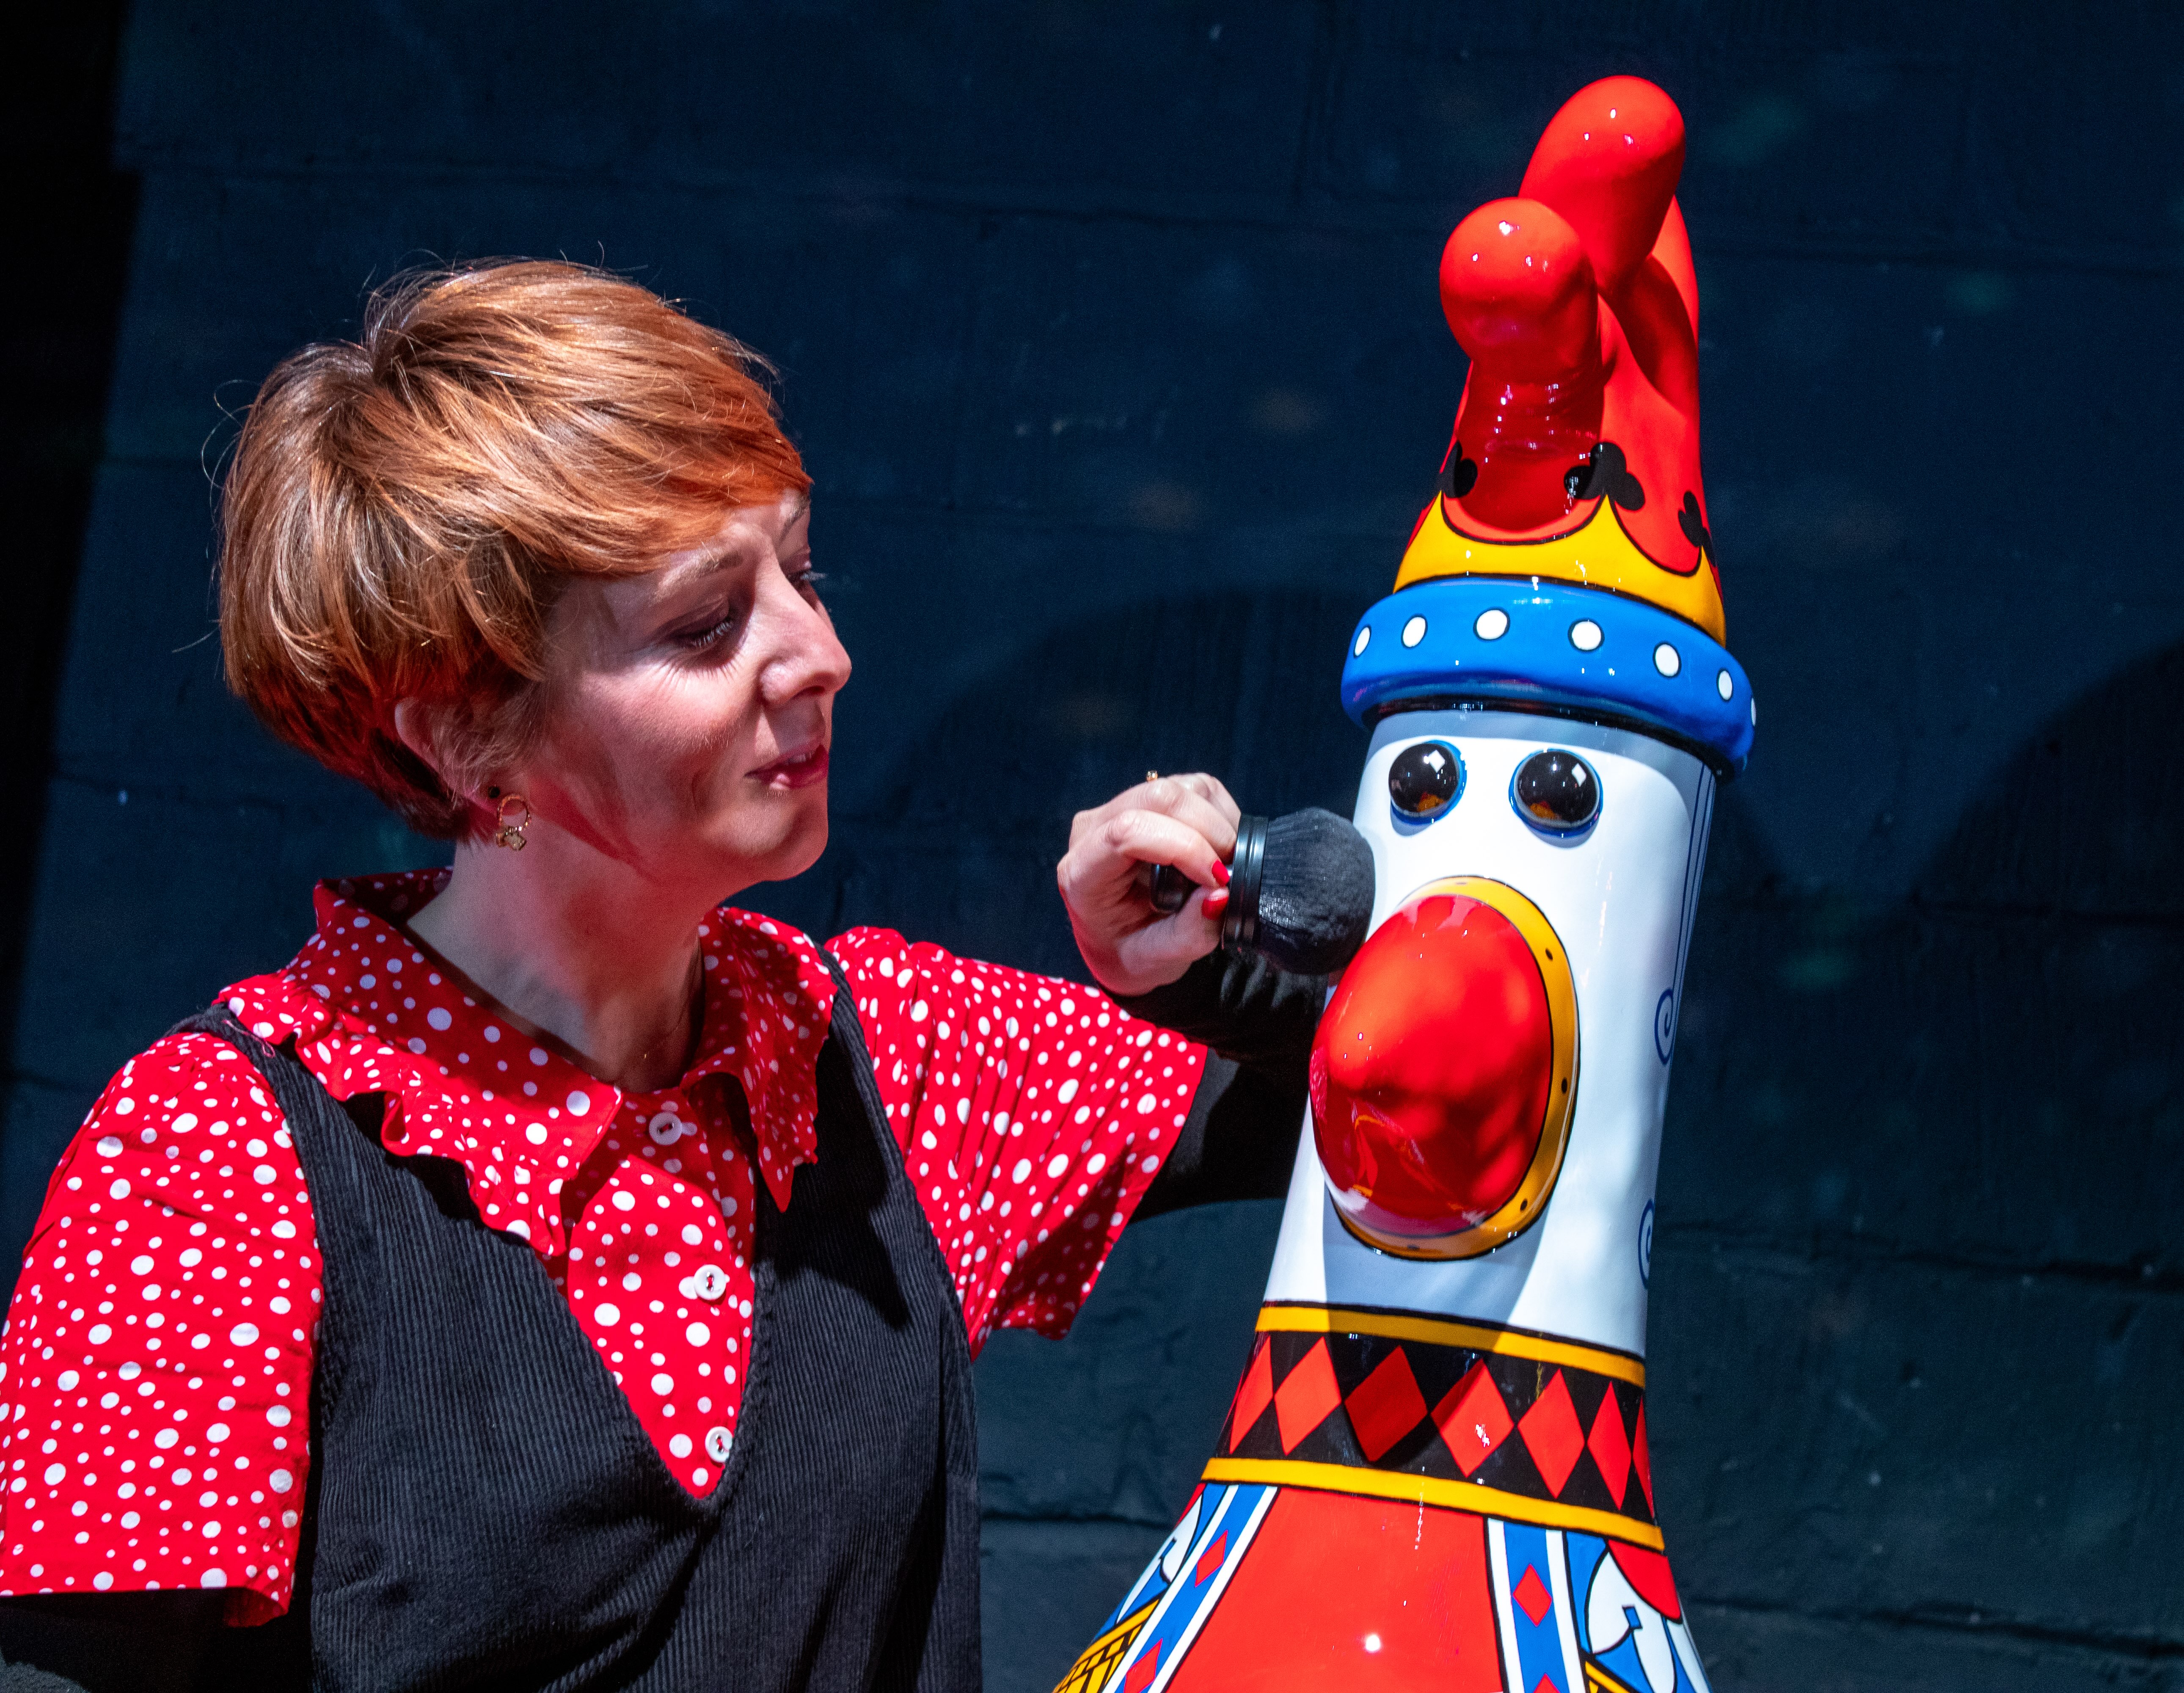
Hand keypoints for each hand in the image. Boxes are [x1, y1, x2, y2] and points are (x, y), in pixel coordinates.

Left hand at [1059, 774, 1240, 997]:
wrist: (1121, 941)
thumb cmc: (1132, 950)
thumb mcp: (1159, 958)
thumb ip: (1190, 932)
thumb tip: (1221, 894)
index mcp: (1081, 872)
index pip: (1127, 831)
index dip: (1184, 847)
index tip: (1217, 881)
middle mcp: (1093, 829)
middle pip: (1159, 797)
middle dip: (1209, 832)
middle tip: (1228, 874)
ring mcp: (1119, 806)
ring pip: (1182, 788)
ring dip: (1217, 826)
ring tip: (1219, 869)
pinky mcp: (1149, 797)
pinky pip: (1196, 788)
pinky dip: (1221, 817)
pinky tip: (1216, 851)